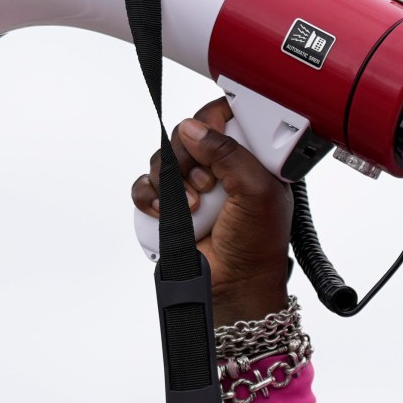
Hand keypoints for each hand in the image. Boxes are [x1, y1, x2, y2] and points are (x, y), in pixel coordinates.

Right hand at [128, 97, 292, 323]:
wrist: (234, 285)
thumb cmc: (258, 244)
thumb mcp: (258, 192)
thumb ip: (230, 154)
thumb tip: (194, 129)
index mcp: (249, 157)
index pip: (224, 117)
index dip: (214, 121)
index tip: (213, 136)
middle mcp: (218, 167)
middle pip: (185, 134)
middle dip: (188, 158)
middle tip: (206, 185)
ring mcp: (190, 185)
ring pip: (161, 158)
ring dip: (171, 181)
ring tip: (193, 207)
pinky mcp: (168, 205)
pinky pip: (144, 186)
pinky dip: (150, 197)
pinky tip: (167, 214)